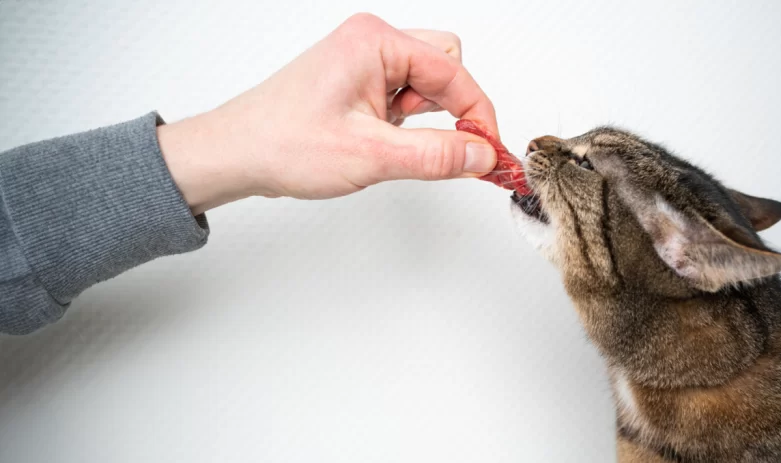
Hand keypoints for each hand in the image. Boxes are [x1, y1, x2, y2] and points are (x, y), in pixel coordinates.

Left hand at [157, 13, 498, 214]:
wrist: (235, 155)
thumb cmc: (283, 143)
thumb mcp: (371, 156)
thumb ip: (436, 155)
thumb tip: (482, 155)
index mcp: (375, 41)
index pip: (454, 71)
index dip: (478, 115)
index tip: (490, 152)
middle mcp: (371, 42)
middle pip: (447, 66)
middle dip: (452, 110)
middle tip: (444, 150)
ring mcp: (364, 61)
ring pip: (428, 83)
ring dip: (427, 120)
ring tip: (392, 148)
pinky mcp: (359, 83)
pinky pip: (406, 96)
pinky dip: (409, 125)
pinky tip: (382, 146)